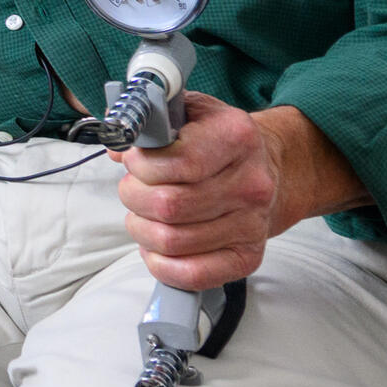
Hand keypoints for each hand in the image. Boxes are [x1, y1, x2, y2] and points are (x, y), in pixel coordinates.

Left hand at [114, 99, 365, 291]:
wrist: (266, 167)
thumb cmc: (216, 139)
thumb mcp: (188, 111)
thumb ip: (151, 121)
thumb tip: (120, 150)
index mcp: (236, 137)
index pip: (177, 162)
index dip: (141, 165)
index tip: (135, 161)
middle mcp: (251, 183)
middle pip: (169, 205)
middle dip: (134, 196)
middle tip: (133, 188)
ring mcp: (252, 224)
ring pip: (172, 241)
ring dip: (141, 229)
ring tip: (143, 214)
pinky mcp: (248, 257)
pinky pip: (193, 275)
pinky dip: (161, 264)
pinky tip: (156, 245)